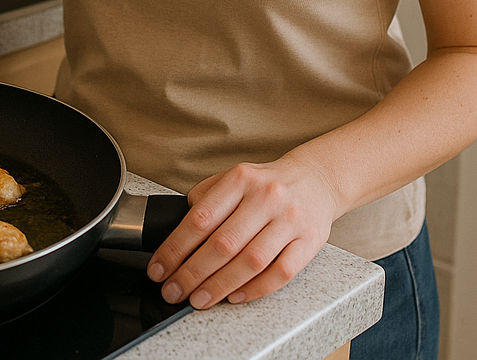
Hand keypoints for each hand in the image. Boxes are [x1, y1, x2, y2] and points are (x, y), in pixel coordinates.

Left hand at [146, 156, 338, 309]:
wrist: (317, 179)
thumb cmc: (268, 183)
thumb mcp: (235, 176)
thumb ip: (207, 197)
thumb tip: (178, 228)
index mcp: (241, 179)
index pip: (200, 218)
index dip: (175, 248)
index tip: (159, 268)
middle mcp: (265, 197)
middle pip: (223, 243)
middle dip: (192, 273)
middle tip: (173, 290)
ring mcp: (289, 220)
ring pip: (250, 261)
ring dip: (220, 286)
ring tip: (198, 300)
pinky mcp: (309, 241)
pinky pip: (280, 273)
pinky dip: (255, 289)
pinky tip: (235, 296)